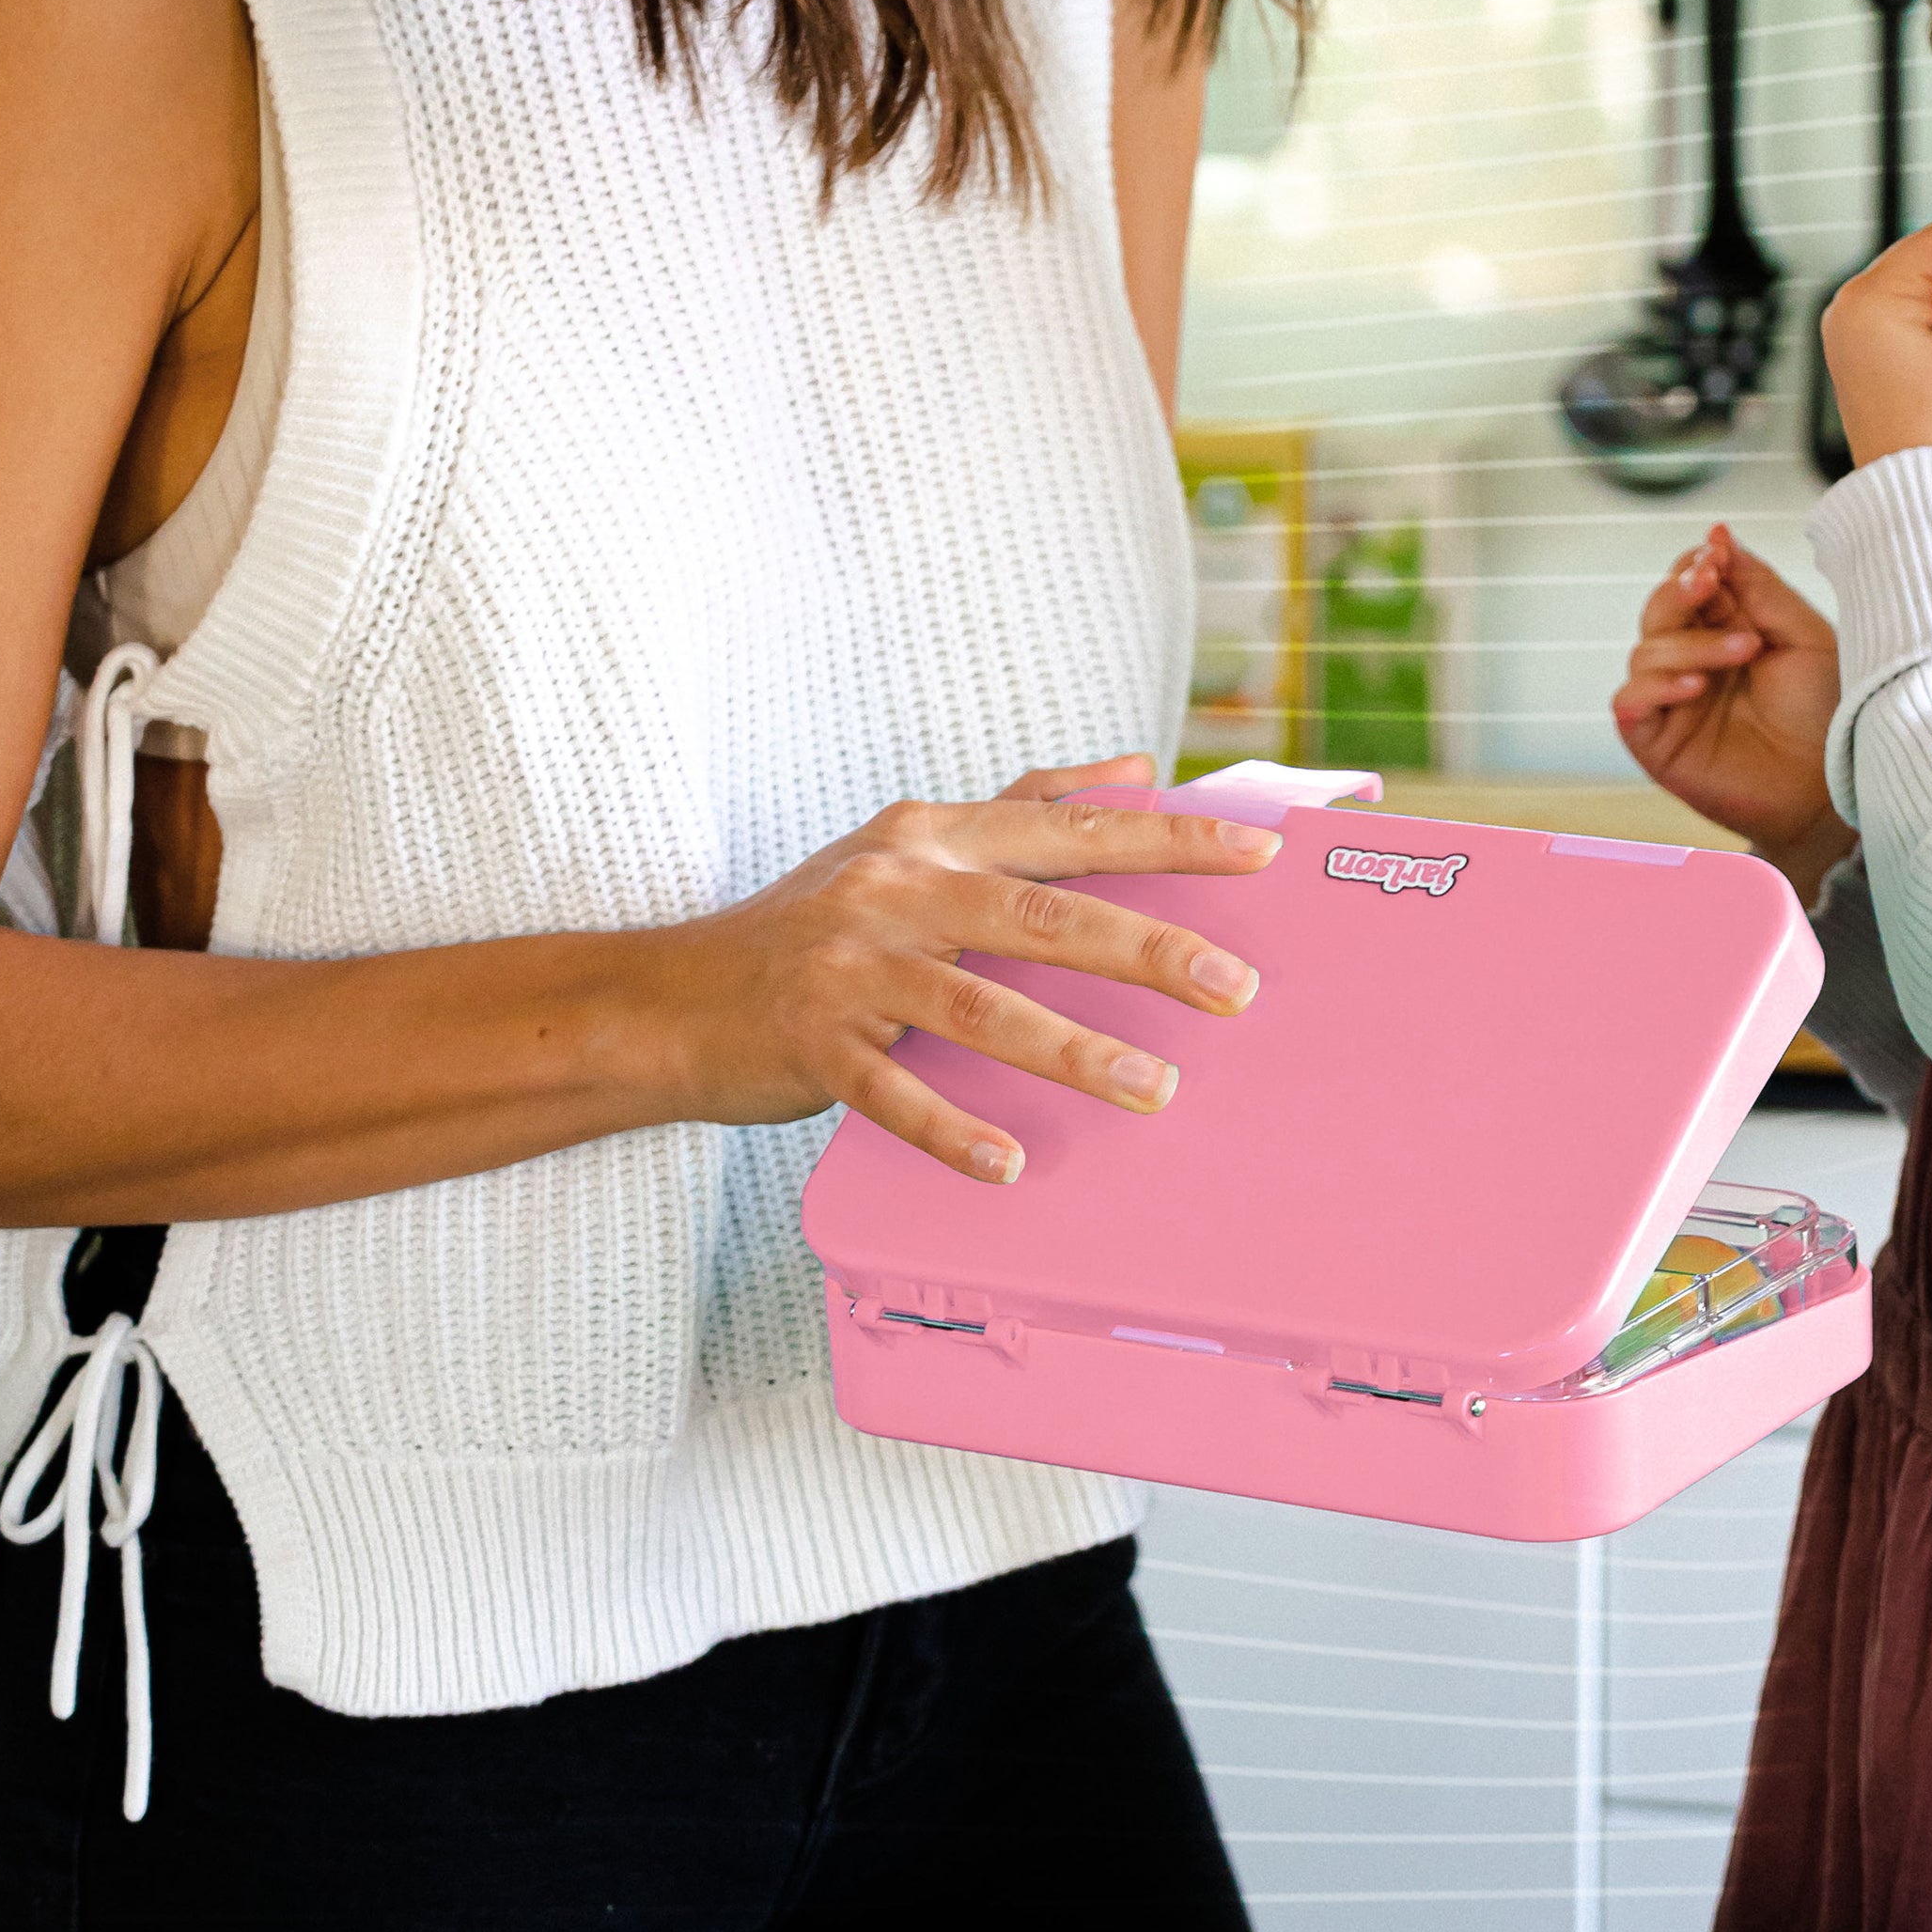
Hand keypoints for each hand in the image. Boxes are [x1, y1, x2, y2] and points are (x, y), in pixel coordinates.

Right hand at [642, 755, 1279, 1182]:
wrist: (672, 997)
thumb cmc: (813, 921)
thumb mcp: (909, 844)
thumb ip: (1023, 805)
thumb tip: (1130, 769)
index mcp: (932, 834)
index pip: (1073, 829)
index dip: (1169, 836)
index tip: (1259, 851)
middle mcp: (895, 887)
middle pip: (1042, 915)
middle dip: (1148, 949)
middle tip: (1236, 987)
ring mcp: (850, 967)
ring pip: (979, 1007)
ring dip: (1073, 1050)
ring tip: (1155, 1088)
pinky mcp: (812, 1045)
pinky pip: (893, 1093)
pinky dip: (952, 1130)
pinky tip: (1011, 1163)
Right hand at [1614, 528, 1850, 887]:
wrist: (1834, 788)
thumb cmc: (1826, 715)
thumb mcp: (1802, 636)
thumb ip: (1758, 586)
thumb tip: (1717, 532)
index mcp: (1726, 630)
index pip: (1690, 583)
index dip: (1698, 564)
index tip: (1717, 553)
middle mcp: (1693, 661)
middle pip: (1659, 609)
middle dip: (1682, 590)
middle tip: (1711, 581)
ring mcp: (1672, 702)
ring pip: (1646, 652)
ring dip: (1691, 644)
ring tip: (1744, 651)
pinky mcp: (1657, 743)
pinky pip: (1631, 702)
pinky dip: (1657, 687)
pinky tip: (1696, 687)